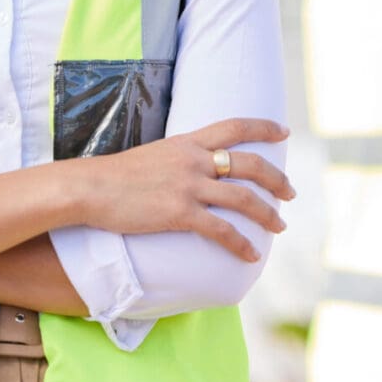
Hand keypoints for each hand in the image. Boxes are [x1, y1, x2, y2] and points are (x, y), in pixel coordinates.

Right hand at [73, 117, 294, 261]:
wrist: (90, 188)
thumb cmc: (117, 175)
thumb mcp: (155, 154)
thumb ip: (180, 158)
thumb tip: (196, 167)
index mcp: (188, 142)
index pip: (235, 126)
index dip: (263, 127)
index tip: (284, 131)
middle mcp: (194, 160)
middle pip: (249, 164)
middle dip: (276, 179)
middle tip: (290, 193)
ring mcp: (189, 187)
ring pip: (243, 198)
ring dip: (267, 214)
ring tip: (280, 226)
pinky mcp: (180, 213)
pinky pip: (221, 230)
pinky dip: (240, 244)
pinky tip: (251, 255)